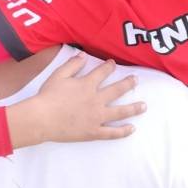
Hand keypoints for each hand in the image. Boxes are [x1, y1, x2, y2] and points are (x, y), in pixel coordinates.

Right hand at [17, 53, 144, 145]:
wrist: (42, 118)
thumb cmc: (48, 96)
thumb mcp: (58, 75)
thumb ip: (73, 64)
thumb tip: (83, 55)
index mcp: (87, 85)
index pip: (103, 72)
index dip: (109, 66)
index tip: (114, 64)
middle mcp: (96, 99)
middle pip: (117, 90)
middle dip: (128, 84)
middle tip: (136, 80)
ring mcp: (96, 117)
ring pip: (120, 112)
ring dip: (133, 108)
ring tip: (144, 105)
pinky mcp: (93, 132)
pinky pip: (112, 133)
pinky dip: (123, 131)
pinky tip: (132, 129)